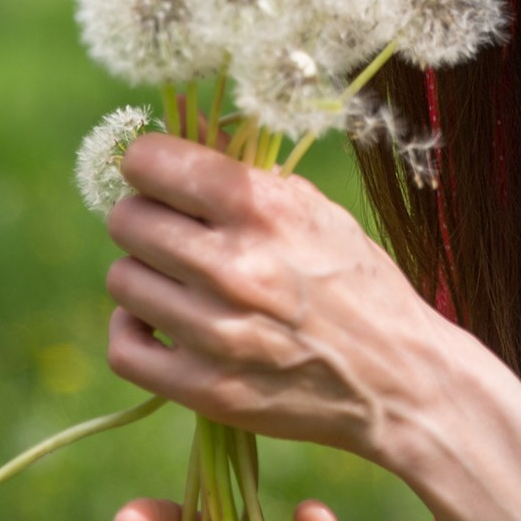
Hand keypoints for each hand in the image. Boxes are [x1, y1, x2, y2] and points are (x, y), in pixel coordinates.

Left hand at [103, 133, 448, 462]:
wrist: (398, 378)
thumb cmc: (354, 282)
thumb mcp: (314, 211)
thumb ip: (242, 175)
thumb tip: (176, 132)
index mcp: (263, 209)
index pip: (152, 162)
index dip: (147, 164)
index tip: (158, 176)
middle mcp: (235, 266)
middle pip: (127, 220)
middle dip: (144, 218)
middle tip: (172, 233)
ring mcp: (217, 332)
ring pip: (122, 280)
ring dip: (144, 276)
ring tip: (178, 281)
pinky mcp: (206, 388)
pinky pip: (123, 347)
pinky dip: (133, 331)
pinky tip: (160, 322)